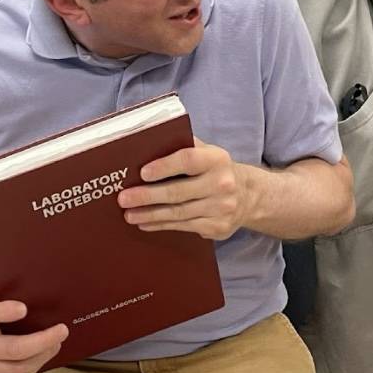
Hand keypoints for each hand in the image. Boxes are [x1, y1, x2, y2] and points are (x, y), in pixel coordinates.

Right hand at [0, 299, 67, 372]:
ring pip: (20, 368)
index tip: (23, 308)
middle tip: (62, 331)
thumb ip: (13, 296)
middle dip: (43, 341)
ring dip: (42, 356)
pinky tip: (39, 359)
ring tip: (55, 344)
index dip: (4, 312)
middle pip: (14, 348)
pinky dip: (32, 371)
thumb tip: (45, 296)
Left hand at [117, 138, 256, 240]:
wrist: (248, 196)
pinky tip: (146, 223)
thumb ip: (182, 146)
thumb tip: (146, 144)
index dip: (164, 166)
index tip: (142, 173)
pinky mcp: (218, 228)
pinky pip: (184, 227)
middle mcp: (222, 184)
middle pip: (179, 192)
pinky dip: (162, 225)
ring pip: (179, 213)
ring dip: (150, 214)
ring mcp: (221, 208)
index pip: (187, 160)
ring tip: (129, 214)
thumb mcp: (206, 151)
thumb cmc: (214, 169)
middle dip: (147, 196)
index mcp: (216, 159)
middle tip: (124, 198)